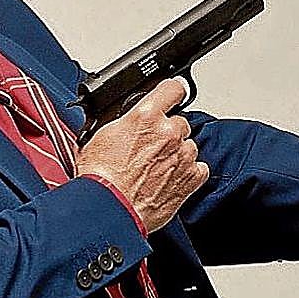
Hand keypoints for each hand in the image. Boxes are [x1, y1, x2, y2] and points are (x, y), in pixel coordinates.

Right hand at [76, 78, 209, 232]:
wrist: (111, 209)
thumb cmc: (101, 179)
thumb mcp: (100, 136)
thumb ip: (122, 122)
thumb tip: (123, 120)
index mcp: (145, 116)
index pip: (173, 88)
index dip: (171, 92)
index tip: (170, 97)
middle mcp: (168, 132)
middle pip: (179, 121)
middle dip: (167, 132)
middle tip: (149, 148)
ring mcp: (183, 155)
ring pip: (189, 145)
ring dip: (176, 153)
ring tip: (155, 167)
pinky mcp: (191, 177)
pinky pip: (198, 168)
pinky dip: (188, 172)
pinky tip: (169, 179)